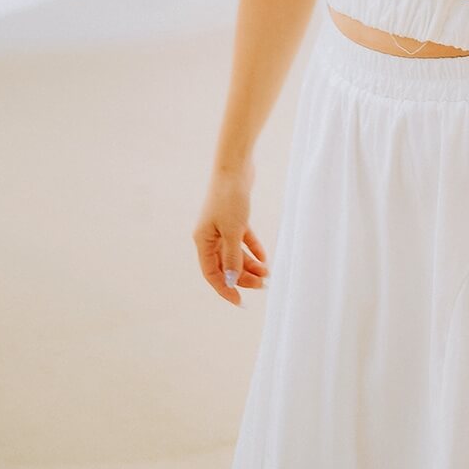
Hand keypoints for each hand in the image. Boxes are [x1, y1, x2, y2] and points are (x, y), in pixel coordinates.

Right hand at [194, 168, 268, 306]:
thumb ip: (231, 257)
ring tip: (267, 273)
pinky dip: (253, 248)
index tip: (240, 301)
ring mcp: (221, 227)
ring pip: (235, 253)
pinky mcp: (234, 217)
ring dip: (250, 264)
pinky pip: (242, 239)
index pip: (211, 274)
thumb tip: (230, 280)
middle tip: (262, 285)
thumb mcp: (232, 231)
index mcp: (202, 241)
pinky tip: (265, 257)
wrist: (235, 166)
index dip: (225, 288)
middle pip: (225, 265)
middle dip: (242, 277)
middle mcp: (209, 236)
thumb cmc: (229, 198)